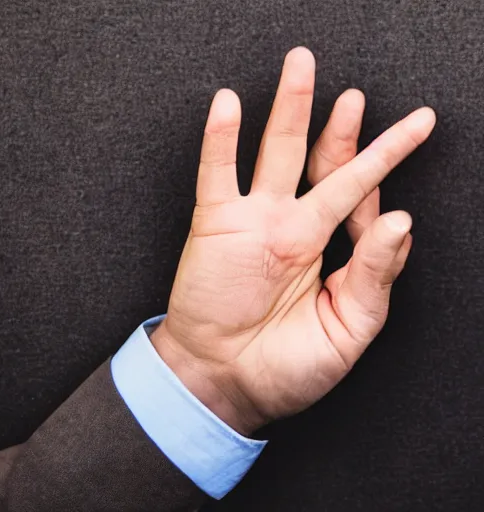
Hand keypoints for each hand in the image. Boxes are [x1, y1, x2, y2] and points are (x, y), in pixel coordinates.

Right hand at [151, 47, 435, 435]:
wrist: (223, 382)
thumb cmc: (285, 368)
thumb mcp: (348, 330)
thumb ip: (376, 276)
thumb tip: (402, 221)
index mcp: (330, 254)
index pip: (361, 199)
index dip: (384, 168)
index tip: (414, 132)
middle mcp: (296, 229)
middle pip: (325, 166)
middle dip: (343, 131)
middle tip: (357, 97)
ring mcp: (256, 221)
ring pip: (277, 153)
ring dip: (291, 110)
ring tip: (302, 68)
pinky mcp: (216, 225)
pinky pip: (218, 174)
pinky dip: (220, 140)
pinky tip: (228, 106)